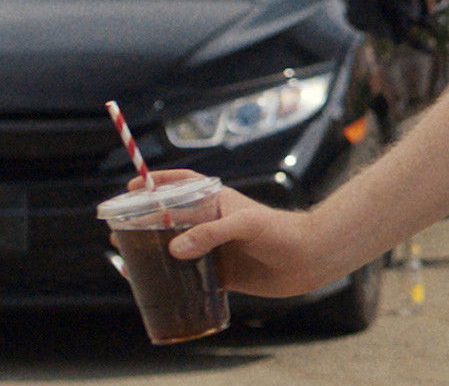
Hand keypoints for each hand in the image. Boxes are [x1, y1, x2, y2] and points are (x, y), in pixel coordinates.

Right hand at [129, 170, 338, 298]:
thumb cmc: (283, 232)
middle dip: (143, 223)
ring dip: (151, 253)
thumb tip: (175, 249)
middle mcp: (214, 225)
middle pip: (171, 220)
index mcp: (219, 202)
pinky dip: (167, 280)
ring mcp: (216, 250)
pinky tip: (149, 286)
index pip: (184, 184)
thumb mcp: (247, 224)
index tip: (133, 186)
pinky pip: (187, 278)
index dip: (159, 183)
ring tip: (125, 260)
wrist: (310, 260)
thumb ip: (212, 234)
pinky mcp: (222, 275)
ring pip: (175, 250)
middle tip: (116, 232)